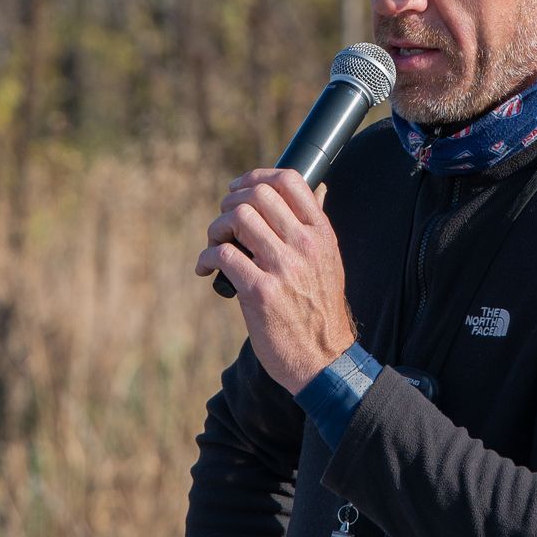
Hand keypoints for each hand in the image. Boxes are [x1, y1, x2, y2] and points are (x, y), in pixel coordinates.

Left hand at [196, 168, 356, 393]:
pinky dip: (206, 258)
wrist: (323, 359)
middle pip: (258, 194)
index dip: (256, 176)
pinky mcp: (260, 292)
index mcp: (321, 234)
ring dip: (216, 229)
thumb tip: (319, 189)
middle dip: (230, 203)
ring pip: (238, 218)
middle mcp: (304, 245)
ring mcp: (283, 267)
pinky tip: (206, 269)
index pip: (290, 181)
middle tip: (223, 223)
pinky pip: (223, 255)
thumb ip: (318, 226)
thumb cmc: (321, 312)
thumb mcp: (330, 261)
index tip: (238, 189)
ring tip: (214, 246)